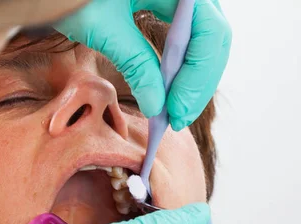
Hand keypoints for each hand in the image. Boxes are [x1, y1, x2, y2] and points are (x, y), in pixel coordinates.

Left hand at [54, 0, 230, 130]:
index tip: (176, 111)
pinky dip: (179, 67)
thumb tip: (157, 108)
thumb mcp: (104, 27)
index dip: (197, 77)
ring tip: (172, 113)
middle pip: (213, 39)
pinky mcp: (171, 5)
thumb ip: (135, 63)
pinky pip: (188, 40)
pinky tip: (166, 93)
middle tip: (177, 119)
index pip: (209, 32)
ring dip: (191, 79)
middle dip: (197, 83)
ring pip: (204, 42)